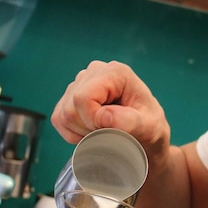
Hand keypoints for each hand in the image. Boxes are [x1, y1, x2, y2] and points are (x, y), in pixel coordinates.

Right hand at [51, 60, 169, 167]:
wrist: (145, 135)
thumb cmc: (149, 128)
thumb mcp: (149, 127)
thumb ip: (129, 121)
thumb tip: (102, 117)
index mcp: (116, 73)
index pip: (84, 98)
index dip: (92, 120)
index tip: (111, 130)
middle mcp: (95, 71)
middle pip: (71, 107)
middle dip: (88, 128)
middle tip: (110, 133)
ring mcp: (80, 82)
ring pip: (62, 115)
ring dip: (82, 132)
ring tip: (104, 131)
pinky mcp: (69, 97)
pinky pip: (58, 119)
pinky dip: (73, 133)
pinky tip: (93, 131)